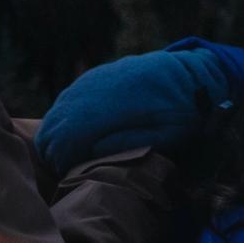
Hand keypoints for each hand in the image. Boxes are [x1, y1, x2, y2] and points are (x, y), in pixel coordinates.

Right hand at [35, 48, 233, 175]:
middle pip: (59, 120)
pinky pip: (68, 97)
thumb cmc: (182, 111)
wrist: (191, 73)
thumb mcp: (165, 136)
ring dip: (54, 131)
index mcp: (114, 106)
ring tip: (56, 154)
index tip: (62, 171)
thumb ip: (127, 144)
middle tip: (56, 167)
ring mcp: (95, 79)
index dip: (60, 155)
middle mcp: (98, 88)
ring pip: (60, 107)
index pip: (70, 132)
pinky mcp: (96, 75)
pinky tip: (64, 131)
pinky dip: (62, 115)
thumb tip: (91, 150)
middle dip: (52, 146)